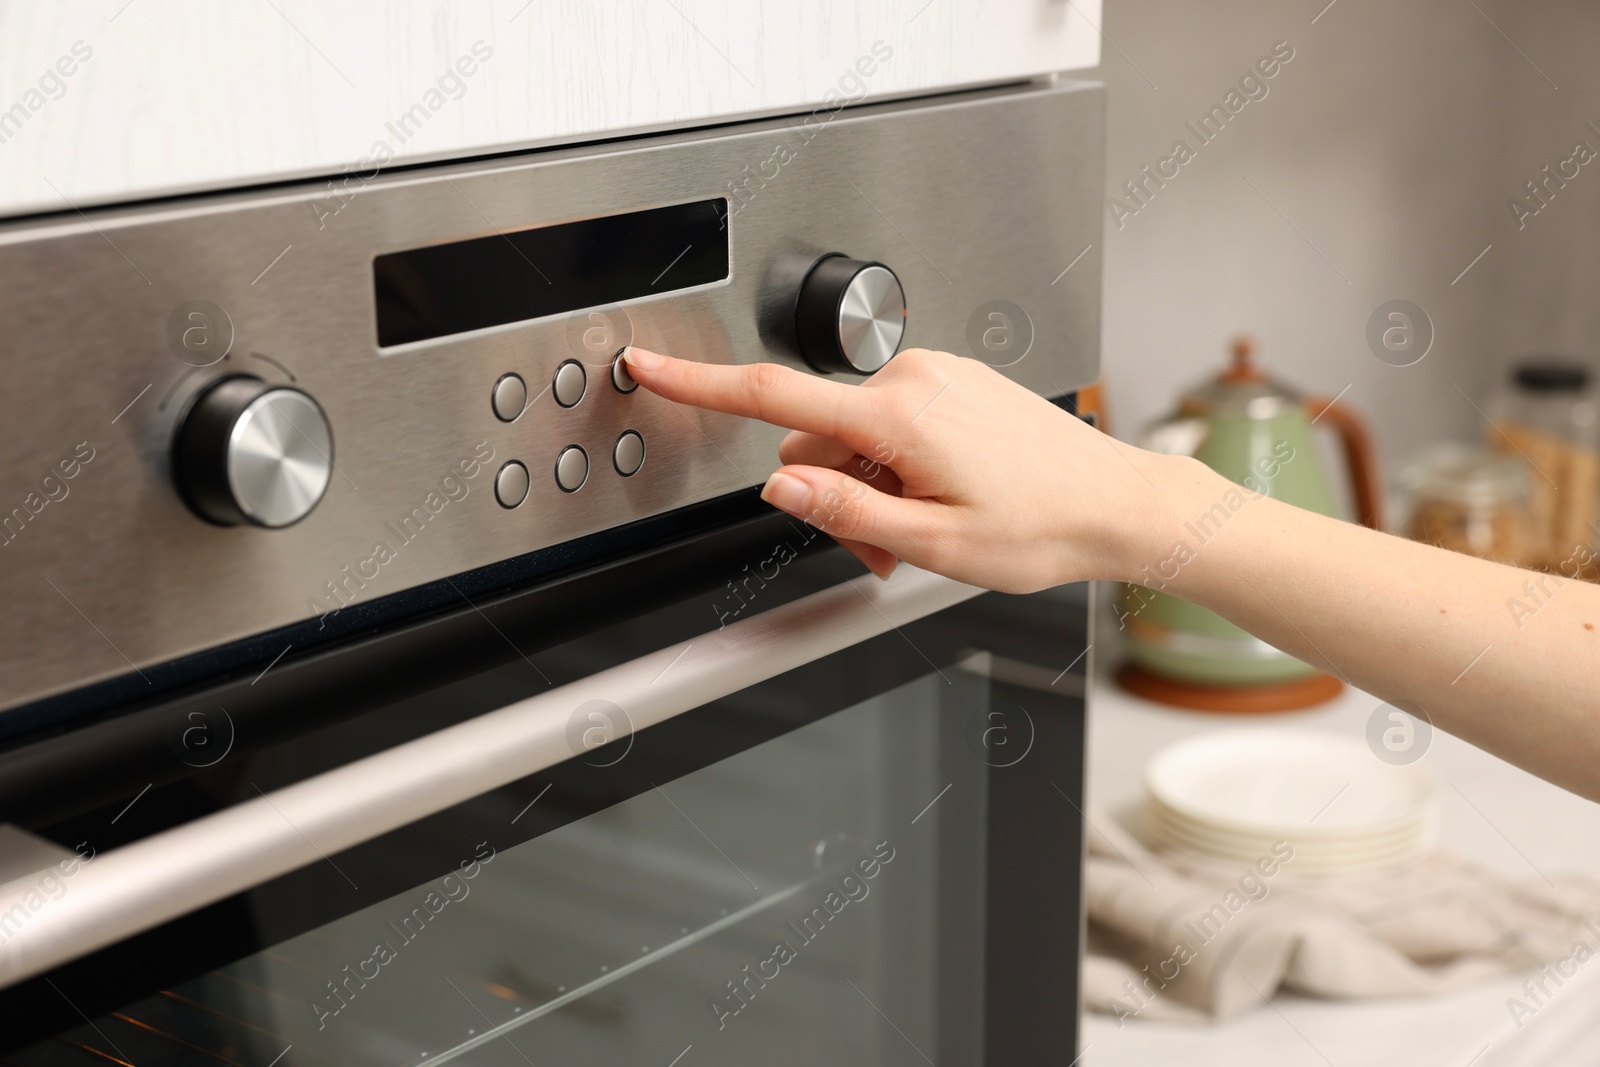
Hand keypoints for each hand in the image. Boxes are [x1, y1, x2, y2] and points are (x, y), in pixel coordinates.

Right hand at [621, 346, 1186, 592]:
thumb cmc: (1044, 528)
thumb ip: (844, 509)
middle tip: (882, 548)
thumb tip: (780, 482)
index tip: (650, 363)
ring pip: (854, 434)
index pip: (772, 395)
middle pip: (816, 436)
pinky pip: (892, 422)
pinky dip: (896, 464)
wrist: (1117, 504)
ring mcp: (937, 376)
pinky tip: (939, 498)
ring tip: (921, 531)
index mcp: (899, 416)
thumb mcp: (933, 543)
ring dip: (867, 486)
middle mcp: (914, 379)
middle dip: (832, 493)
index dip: (699, 383)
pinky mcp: (953, 383)